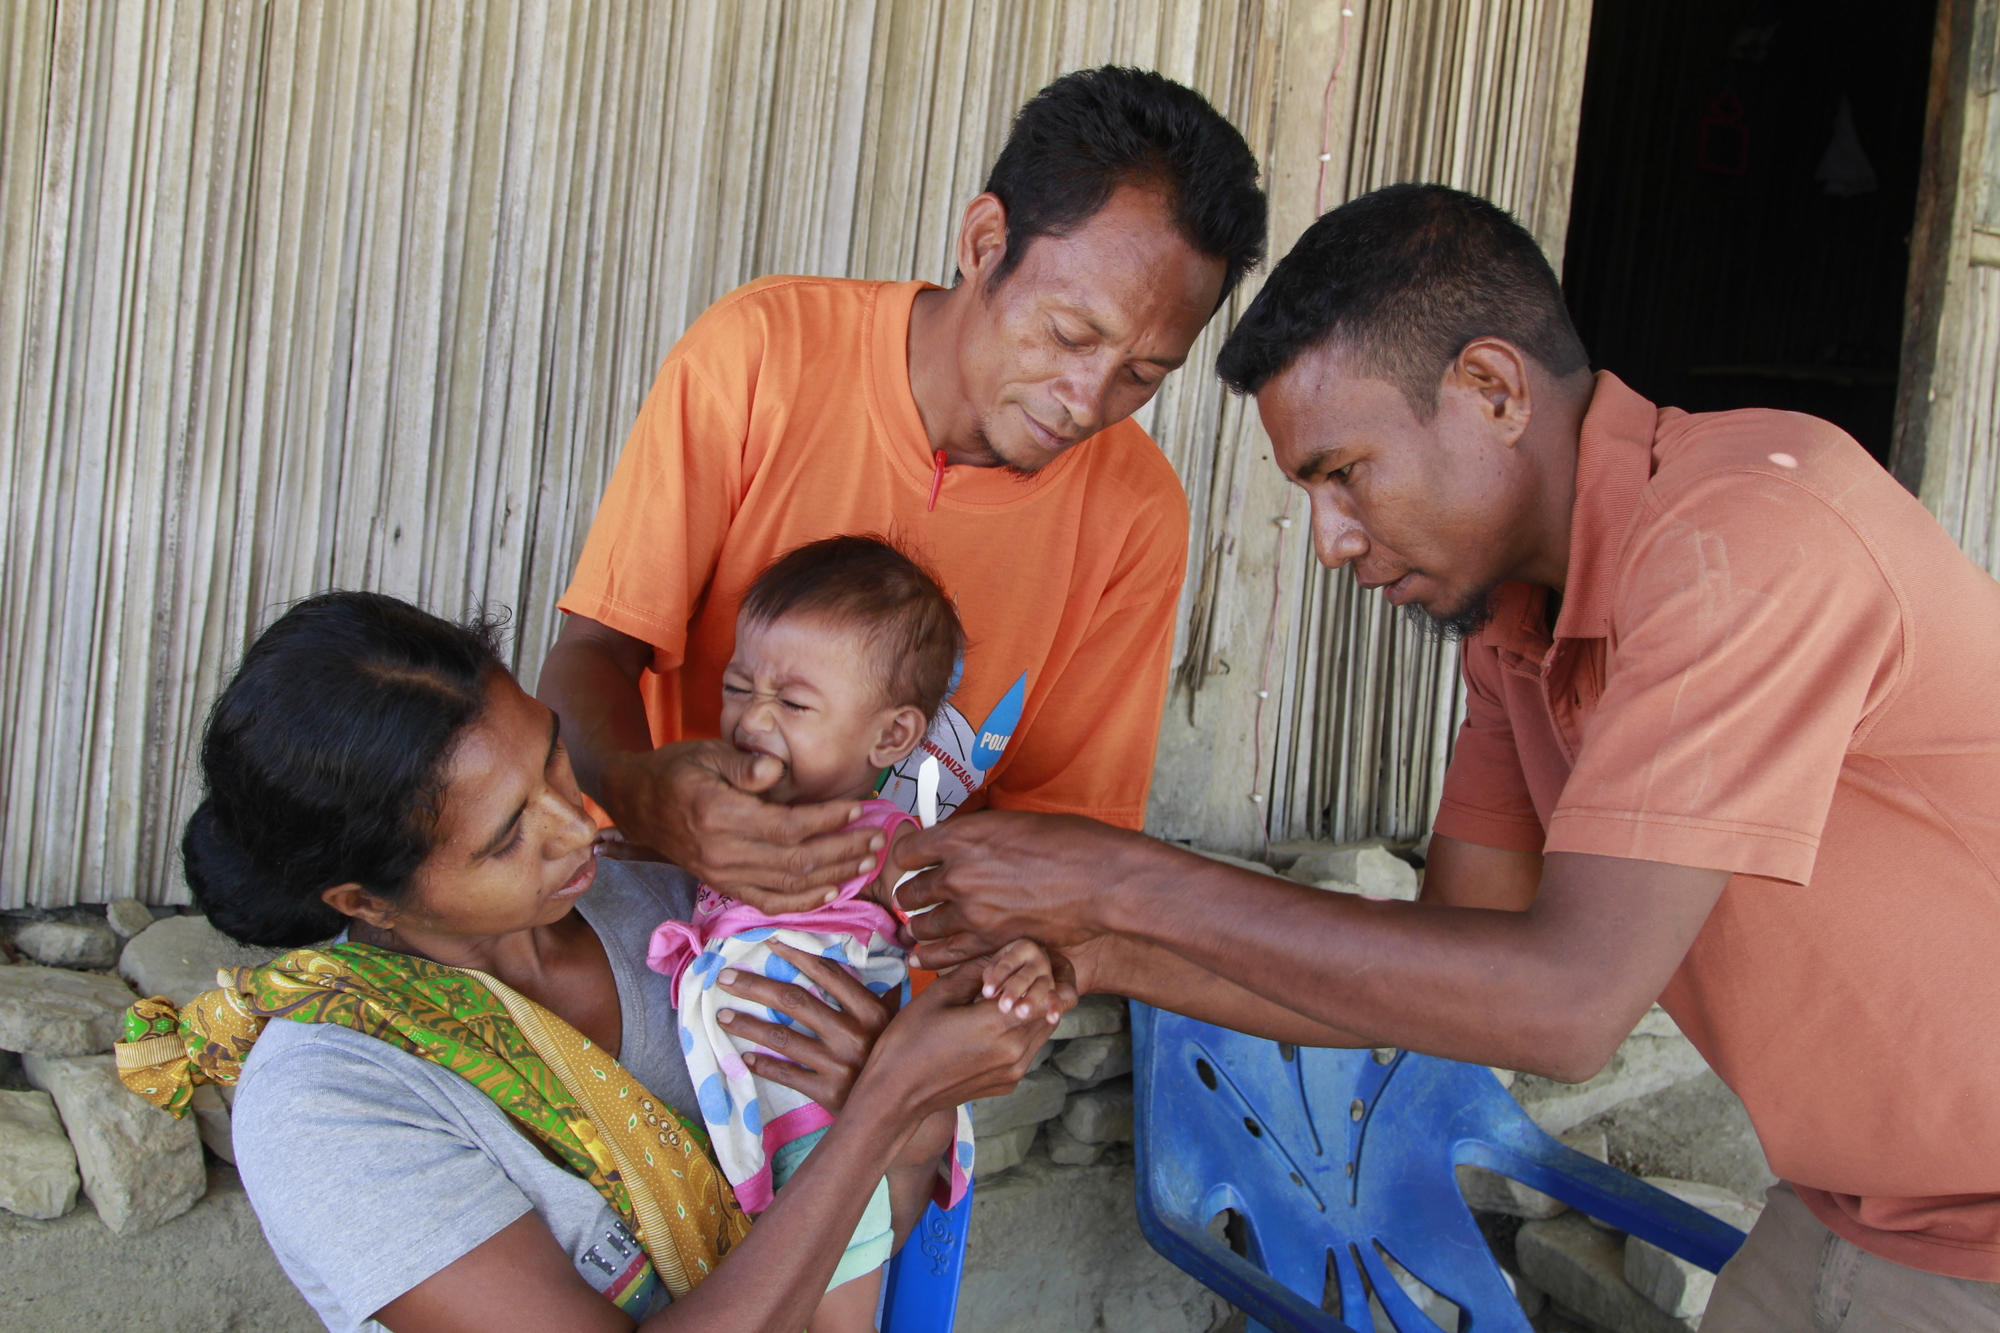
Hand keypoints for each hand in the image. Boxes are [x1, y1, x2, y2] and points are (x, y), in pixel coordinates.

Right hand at [602, 739, 882, 910]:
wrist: (636, 801)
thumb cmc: (676, 770)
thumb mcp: (707, 753)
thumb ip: (744, 764)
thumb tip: (776, 771)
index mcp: (719, 815)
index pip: (787, 827)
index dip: (828, 821)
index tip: (859, 809)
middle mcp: (722, 852)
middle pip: (796, 861)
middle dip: (843, 851)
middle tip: (877, 839)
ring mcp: (722, 875)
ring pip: (789, 886)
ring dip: (834, 876)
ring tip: (867, 862)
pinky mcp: (724, 886)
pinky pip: (769, 903)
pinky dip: (804, 902)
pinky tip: (833, 891)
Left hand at [716, 942, 893, 1113]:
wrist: (900, 1108)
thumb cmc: (896, 1056)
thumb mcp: (894, 1020)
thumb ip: (878, 989)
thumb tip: (860, 952)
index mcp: (871, 1010)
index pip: (826, 973)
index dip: (795, 954)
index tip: (768, 941)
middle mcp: (854, 1034)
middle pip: (794, 1001)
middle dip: (755, 986)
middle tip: (725, 977)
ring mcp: (839, 1064)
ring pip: (782, 1038)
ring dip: (747, 1025)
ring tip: (722, 1015)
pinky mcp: (828, 1092)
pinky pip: (788, 1074)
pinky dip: (763, 1065)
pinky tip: (745, 1057)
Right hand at [859, 955, 1078, 1118]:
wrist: (897, 1093)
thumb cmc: (910, 1039)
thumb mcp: (940, 993)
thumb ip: (977, 970)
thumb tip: (1002, 955)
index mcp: (998, 1025)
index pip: (1044, 991)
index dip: (1035, 972)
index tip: (1016, 963)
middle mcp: (1015, 1051)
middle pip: (1050, 1010)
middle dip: (1037, 988)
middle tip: (1012, 977)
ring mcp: (1014, 1071)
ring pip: (1043, 1029)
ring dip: (1031, 1010)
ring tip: (1003, 998)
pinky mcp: (1008, 1083)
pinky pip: (1028, 1049)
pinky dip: (1020, 1031)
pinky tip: (993, 1024)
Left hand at [888, 810, 1151, 968]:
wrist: (1102, 878)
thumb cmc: (1068, 843)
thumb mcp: (1011, 824)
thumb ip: (976, 838)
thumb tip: (955, 846)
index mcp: (962, 836)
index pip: (906, 851)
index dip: (907, 857)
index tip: (914, 862)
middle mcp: (958, 874)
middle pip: (909, 891)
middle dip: (913, 894)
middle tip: (920, 897)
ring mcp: (971, 912)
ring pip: (920, 926)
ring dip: (921, 926)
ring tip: (924, 926)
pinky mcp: (989, 942)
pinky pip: (943, 955)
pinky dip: (931, 957)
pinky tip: (923, 956)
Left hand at [974, 939, 1063, 1024]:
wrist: (1029, 962)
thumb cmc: (1007, 965)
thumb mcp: (997, 963)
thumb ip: (991, 975)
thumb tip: (989, 992)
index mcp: (1023, 947)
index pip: (1008, 964)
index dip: (997, 978)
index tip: (987, 993)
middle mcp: (1039, 960)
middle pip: (1025, 976)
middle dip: (1014, 991)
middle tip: (1004, 1006)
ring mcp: (1048, 975)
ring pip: (1040, 987)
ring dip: (1031, 1000)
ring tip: (1021, 1013)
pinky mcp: (1052, 989)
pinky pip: (1056, 999)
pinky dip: (1055, 1008)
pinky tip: (1052, 1018)